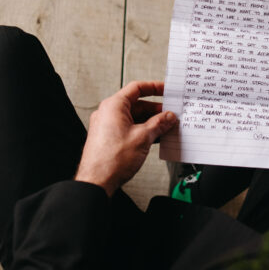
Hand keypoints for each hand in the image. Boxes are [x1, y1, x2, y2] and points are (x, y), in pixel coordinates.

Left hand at [75, 81, 177, 195]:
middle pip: (137, 104)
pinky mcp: (109, 138)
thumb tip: (168, 117)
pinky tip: (155, 138)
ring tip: (167, 128)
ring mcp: (107, 126)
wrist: (97, 181)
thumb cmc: (111, 160)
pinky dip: (142, 131)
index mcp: (113, 106)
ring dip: (151, 122)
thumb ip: (159, 124)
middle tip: (171, 115)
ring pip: (134, 118)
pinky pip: (129, 128)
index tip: (166, 90)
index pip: (137, 88)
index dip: (154, 87)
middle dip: (156, 110)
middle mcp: (108, 113)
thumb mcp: (143, 137)